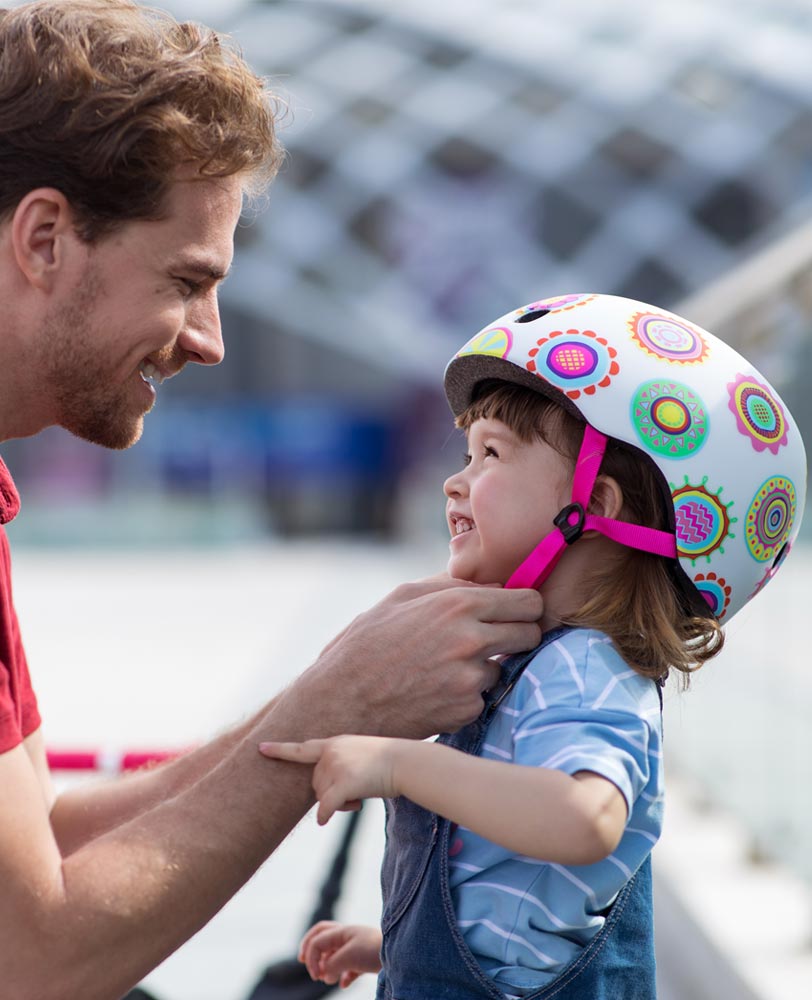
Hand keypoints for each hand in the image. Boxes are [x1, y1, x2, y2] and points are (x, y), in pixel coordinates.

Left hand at [260, 735, 399, 823]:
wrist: (405, 762)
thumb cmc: (387, 763)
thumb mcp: (360, 756)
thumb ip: (340, 768)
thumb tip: (325, 802)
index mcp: (334, 743)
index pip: (302, 748)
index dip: (280, 750)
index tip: (260, 748)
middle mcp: (331, 752)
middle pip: (315, 784)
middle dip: (330, 794)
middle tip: (354, 794)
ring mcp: (336, 766)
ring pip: (322, 797)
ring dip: (337, 803)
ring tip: (360, 796)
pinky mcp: (344, 782)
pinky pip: (326, 806)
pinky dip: (326, 815)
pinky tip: (324, 820)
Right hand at [283, 574, 542, 740]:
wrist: (341, 701)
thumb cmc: (365, 645)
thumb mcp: (400, 598)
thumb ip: (449, 586)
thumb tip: (485, 581)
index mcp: (458, 604)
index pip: (527, 601)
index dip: (525, 606)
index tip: (518, 611)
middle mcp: (471, 640)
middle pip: (530, 634)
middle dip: (519, 634)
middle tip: (498, 638)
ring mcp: (470, 678)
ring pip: (505, 666)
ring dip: (485, 666)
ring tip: (446, 667)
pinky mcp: (466, 709)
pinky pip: (483, 695)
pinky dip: (467, 693)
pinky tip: (436, 690)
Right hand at [298, 920, 382, 986]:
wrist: (402, 955)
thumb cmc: (374, 950)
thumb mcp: (349, 957)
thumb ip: (331, 965)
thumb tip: (323, 975)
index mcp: (343, 931)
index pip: (317, 941)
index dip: (310, 958)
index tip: (315, 975)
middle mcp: (348, 936)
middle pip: (322, 936)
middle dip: (310, 948)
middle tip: (301, 960)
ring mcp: (357, 946)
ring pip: (334, 952)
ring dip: (326, 965)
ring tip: (325, 978)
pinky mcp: (365, 959)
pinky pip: (349, 965)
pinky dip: (343, 975)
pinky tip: (344, 984)